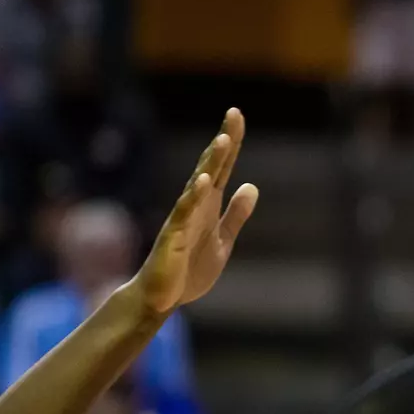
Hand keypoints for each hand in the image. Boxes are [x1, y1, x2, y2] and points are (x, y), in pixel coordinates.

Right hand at [131, 109, 259, 317]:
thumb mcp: (223, 240)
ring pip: (197, 185)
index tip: (237, 116)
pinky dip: (193, 197)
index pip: (223, 168)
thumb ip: (236, 215)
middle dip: (223, 142)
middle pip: (211, 168)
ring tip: (222, 141)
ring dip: (210, 163)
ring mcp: (182, 219)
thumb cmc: (189, 269)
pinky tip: (203, 182)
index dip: (231, 144)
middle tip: (234, 115)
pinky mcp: (172, 236)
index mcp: (208, 205)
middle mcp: (194, 205)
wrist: (162, 298)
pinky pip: (183, 213)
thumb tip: (251, 185)